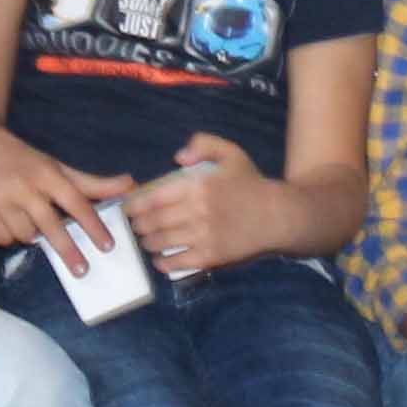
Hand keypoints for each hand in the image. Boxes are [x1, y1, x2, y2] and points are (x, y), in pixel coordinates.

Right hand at [0, 126, 125, 255]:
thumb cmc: (26, 163)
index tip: (107, 246)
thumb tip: (132, 185)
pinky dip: (9, 236)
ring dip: (32, 235)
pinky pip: (2, 238)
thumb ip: (93, 183)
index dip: (93, 225)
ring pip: (25, 235)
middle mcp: (24, 186)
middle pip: (51, 225)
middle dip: (68, 250)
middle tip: (83, 270)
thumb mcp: (59, 168)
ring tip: (27, 218)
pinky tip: (7, 219)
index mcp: (47, 174)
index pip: (75, 202)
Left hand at [123, 131, 294, 280]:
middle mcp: (197, 210)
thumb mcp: (232, 154)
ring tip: (146, 241)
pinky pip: (176, 262)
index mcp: (198, 185)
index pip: (152, 197)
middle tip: (135, 227)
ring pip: (160, 242)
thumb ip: (204, 144)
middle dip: (138, 225)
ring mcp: (203, 235)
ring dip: (147, 243)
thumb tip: (177, 156)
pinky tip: (160, 260)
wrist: (278, 216)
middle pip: (152, 221)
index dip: (133, 205)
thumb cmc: (252, 185)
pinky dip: (163, 262)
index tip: (128, 208)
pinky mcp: (210, 256)